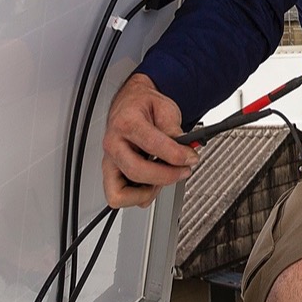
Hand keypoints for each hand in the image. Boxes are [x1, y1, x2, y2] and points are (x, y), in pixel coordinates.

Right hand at [101, 73, 198, 208]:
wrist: (130, 104)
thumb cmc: (144, 106)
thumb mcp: (165, 108)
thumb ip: (174, 128)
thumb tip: (184, 148)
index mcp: (126, 123)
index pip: (152, 145)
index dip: (176, 155)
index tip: (191, 158)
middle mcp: (113, 144)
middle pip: (137, 172)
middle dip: (166, 177)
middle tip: (183, 171)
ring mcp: (109, 161)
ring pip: (122, 193)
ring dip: (147, 192)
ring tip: (163, 178)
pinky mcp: (111, 174)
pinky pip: (119, 197)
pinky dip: (138, 196)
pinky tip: (151, 182)